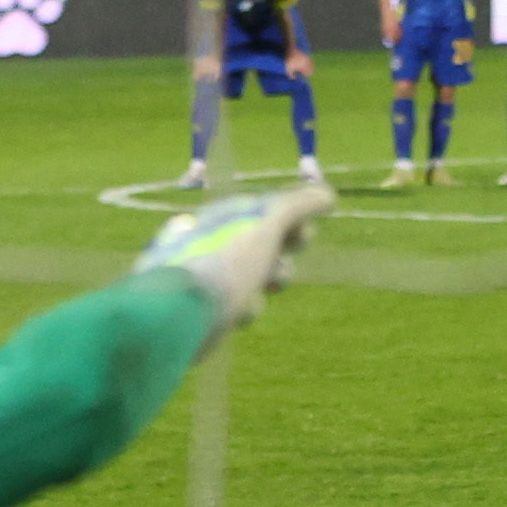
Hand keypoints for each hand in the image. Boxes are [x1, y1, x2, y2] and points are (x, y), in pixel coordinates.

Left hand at [132, 178, 337, 334]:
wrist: (178, 312)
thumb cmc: (224, 261)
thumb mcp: (265, 224)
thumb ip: (297, 206)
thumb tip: (327, 194)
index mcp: (225, 216)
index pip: (267, 211)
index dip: (292, 221)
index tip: (304, 234)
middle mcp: (217, 241)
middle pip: (267, 245)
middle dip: (282, 257)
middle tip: (277, 266)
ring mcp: (214, 275)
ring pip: (259, 278)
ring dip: (266, 284)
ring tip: (260, 288)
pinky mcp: (212, 307)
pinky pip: (243, 304)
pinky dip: (245, 308)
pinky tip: (236, 312)